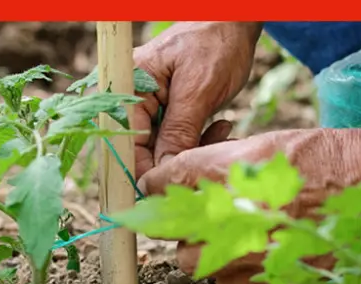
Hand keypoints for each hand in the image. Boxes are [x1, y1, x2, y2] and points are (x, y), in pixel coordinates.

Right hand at [132, 22, 262, 176]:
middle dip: (175, 159)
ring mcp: (152, 108)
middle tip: (208, 157)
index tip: (170, 184)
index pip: (125, 141)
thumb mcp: (198, 89)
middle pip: (143, 150)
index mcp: (128, 87)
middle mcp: (134, 99)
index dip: (144, 169)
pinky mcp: (171, 114)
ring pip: (164, 150)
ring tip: (221, 134)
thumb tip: (163, 169)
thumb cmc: (214, 42)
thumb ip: (178, 130)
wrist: (235, 23)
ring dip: (193, 151)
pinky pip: (178, 141)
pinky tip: (221, 128)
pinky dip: (200, 142)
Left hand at [138, 128, 360, 283]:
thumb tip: (176, 175)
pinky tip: (250, 253)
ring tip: (230, 232)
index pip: (164, 181)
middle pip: (172, 232)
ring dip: (204, 250)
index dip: (158, 183)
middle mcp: (233, 216)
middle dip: (180, 223)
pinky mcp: (271, 279)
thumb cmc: (325, 158)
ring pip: (195, 264)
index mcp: (229, 174)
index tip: (160, 185)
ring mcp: (252, 253)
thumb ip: (216, 161)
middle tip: (199, 211)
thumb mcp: (265, 144)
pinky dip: (230, 274)